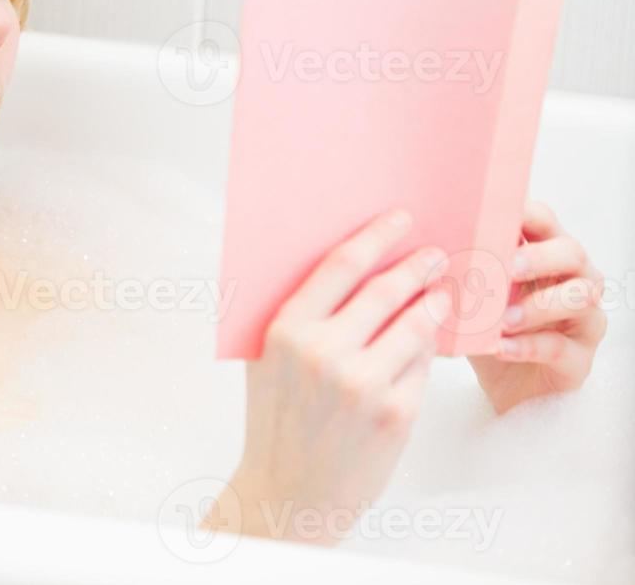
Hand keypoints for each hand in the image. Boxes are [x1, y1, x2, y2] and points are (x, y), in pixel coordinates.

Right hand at [204, 207, 449, 545]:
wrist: (290, 491)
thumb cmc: (278, 418)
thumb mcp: (267, 360)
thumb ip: (297, 315)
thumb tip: (344, 261)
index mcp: (286, 331)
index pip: (340, 266)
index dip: (376, 236)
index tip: (400, 219)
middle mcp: (324, 353)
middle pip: (385, 290)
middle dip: (416, 266)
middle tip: (434, 255)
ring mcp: (363, 385)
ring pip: (414, 326)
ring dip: (434, 303)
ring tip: (443, 293)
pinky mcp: (396, 414)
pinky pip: (422, 367)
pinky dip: (429, 350)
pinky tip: (432, 341)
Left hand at [466, 199, 606, 413]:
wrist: (505, 385)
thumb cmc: (488, 325)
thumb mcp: (470, 292)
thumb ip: (459, 267)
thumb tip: (417, 246)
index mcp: (543, 253)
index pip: (544, 220)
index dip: (525, 214)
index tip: (495, 217)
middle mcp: (572, 278)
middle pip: (571, 253)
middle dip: (538, 257)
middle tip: (507, 267)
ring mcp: (583, 317)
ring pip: (580, 297)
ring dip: (538, 305)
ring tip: (502, 318)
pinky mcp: (579, 357)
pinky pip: (560, 346)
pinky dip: (526, 346)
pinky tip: (498, 348)